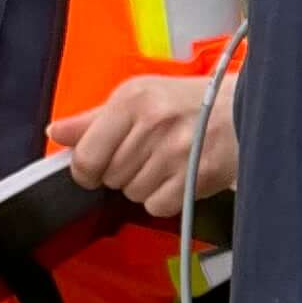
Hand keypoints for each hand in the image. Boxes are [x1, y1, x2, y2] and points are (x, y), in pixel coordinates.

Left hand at [50, 68, 237, 219]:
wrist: (244, 108)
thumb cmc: (189, 102)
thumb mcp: (138, 96)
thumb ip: (93, 119)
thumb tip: (56, 132)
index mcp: (133, 100)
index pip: (87, 156)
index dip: (85, 170)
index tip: (93, 168)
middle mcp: (153, 124)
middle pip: (110, 177)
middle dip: (121, 171)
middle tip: (144, 154)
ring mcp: (176, 152)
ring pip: (132, 193)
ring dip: (144, 184)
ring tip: (165, 162)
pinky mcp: (195, 177)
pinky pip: (157, 206)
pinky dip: (164, 197)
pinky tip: (177, 177)